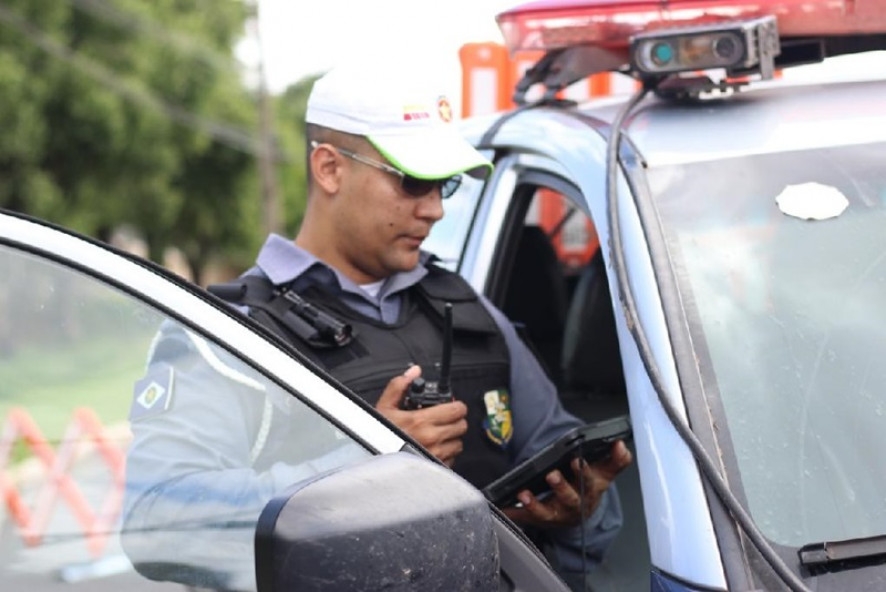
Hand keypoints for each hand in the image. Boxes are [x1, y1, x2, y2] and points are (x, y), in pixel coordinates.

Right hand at [375, 365, 467, 466]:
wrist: (370, 462)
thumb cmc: (377, 438)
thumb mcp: (384, 407)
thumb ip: (399, 386)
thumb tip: (413, 372)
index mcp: (420, 421)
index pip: (456, 410)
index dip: (455, 405)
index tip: (451, 406)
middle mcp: (431, 439)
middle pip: (461, 426)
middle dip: (454, 421)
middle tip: (445, 419)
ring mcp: (435, 455)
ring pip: (458, 444)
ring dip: (451, 438)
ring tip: (437, 435)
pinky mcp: (435, 468)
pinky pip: (451, 460)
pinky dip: (446, 454)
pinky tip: (433, 449)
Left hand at [502, 440, 631, 527]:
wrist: (581, 515)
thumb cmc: (589, 489)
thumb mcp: (605, 475)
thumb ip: (616, 460)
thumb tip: (621, 445)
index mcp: (589, 491)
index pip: (589, 481)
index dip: (585, 472)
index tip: (578, 461)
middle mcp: (573, 505)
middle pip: (569, 498)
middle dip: (561, 487)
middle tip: (552, 475)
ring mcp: (556, 515)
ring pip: (546, 513)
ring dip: (535, 504)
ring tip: (524, 494)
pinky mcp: (540, 519)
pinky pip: (525, 518)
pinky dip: (514, 513)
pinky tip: (503, 506)